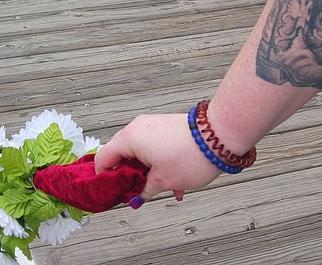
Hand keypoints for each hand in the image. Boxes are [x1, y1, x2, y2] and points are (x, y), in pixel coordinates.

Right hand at [94, 113, 220, 203]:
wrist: (218, 136)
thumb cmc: (190, 155)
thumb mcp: (163, 181)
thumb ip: (143, 190)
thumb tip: (135, 198)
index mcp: (128, 138)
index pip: (103, 158)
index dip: (105, 177)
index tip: (112, 191)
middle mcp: (136, 127)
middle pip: (120, 154)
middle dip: (128, 175)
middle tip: (137, 192)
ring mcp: (151, 124)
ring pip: (139, 151)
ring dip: (146, 170)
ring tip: (162, 188)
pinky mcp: (164, 125)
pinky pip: (152, 144)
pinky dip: (157, 160)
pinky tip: (174, 178)